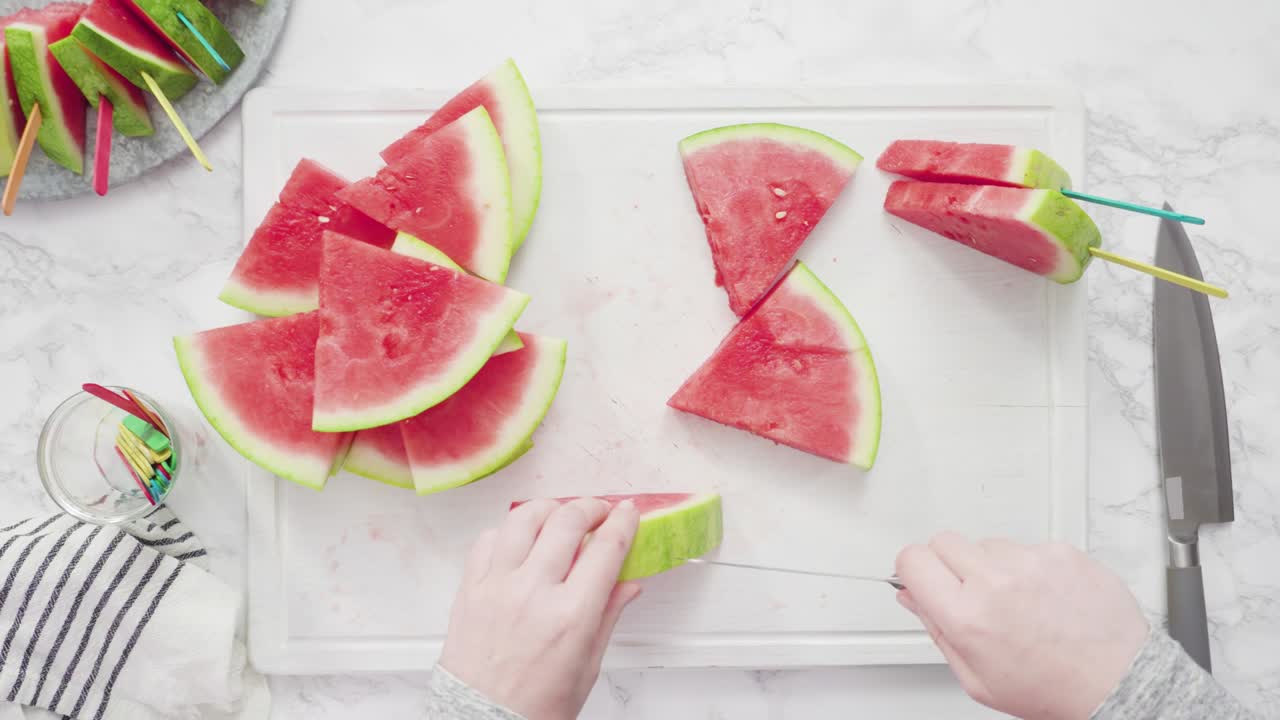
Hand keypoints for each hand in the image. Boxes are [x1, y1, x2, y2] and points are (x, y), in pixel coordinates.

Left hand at [439, 498, 641, 719]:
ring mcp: (497, 586)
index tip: (627, 512)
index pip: (605, 548)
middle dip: (590, 507)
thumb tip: (629, 585)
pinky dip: (508, 531)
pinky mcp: (470, 588)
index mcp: (570, 616)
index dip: (622, 522)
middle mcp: (532, 593)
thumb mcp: (587, 666)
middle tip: (598, 512)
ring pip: (523, 518)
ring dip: (548, 509)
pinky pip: (488, 539)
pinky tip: (520, 540)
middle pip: (567, 521)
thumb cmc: (534, 705)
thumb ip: (608, 616)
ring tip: (559, 515)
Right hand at [895, 533, 1148, 719]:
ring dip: (991, 565)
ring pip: (986, 543)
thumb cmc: (1052, 688)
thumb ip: (936, 630)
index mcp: (968, 616)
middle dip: (948, 564)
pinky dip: (1029, 567)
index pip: (913, 559)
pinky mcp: (1060, 552)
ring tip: (1017, 601)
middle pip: (944, 541)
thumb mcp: (977, 678)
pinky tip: (1044, 597)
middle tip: (970, 593)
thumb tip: (913, 595)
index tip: (922, 578)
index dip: (912, 570)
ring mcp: (1031, 561)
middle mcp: (996, 581)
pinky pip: (1027, 547)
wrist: (1115, 681)